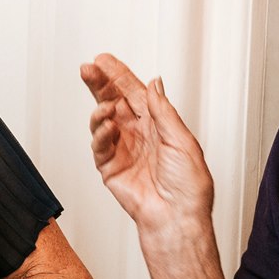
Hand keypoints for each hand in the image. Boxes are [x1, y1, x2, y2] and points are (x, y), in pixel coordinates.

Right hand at [80, 54, 215, 239]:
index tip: (105, 61)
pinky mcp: (111, 168)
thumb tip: (154, 84)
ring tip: (105, 106)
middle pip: (113, 101)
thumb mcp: (182, 140)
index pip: (134, 93)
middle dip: (100, 84)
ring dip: (100, 109)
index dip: (119, 75)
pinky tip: (107, 128)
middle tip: (89, 69)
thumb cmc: (189, 187)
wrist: (177, 217)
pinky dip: (100, 134)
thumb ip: (163, 111)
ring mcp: (123, 149)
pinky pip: (100, 146)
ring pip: (103, 120)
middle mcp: (138, 134)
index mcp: (157, 124)